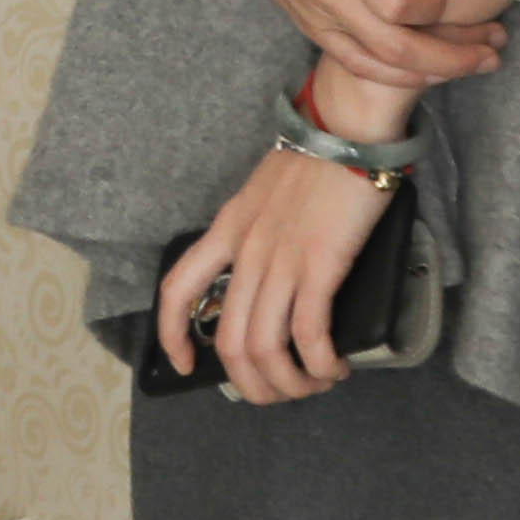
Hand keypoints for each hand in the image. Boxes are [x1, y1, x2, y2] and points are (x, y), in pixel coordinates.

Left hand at [156, 143, 398, 402]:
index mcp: (227, 229)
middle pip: (228, 341)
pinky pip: (308, 335)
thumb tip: (277, 280)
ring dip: (289, 383)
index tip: (186, 366)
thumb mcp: (266, 194)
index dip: (172, 336)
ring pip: (264, 348)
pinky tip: (335, 367)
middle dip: (252, 384)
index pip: (177, 290)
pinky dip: (321, 363)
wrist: (347, 127)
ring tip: (313, 384)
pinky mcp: (319, 265)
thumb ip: (261, 232)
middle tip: (280, 392)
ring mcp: (280, 259)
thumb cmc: (318, 157)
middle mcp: (246, 250)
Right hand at [192, 0, 501, 95]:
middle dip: (452, 57)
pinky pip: (353, 61)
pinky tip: (429, 69)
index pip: (398, 2)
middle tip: (494, 52)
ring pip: (375, 62)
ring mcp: (307, 11)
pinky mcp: (304, 23)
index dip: (437, 8)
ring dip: (431, 71)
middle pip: (393, 44)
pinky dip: (394, 73)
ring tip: (476, 64)